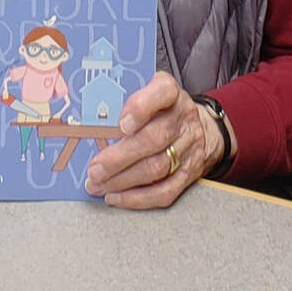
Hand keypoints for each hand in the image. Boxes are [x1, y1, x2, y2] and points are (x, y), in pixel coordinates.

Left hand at [83, 71, 221, 209]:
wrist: (203, 128)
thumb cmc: (162, 110)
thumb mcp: (148, 93)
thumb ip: (123, 99)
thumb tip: (88, 119)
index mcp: (171, 93)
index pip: (163, 92)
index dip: (141, 107)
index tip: (121, 123)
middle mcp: (183, 119)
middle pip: (154, 139)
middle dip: (119, 158)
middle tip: (94, 169)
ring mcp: (188, 148)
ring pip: (156, 168)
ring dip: (122, 180)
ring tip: (98, 184)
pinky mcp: (189, 173)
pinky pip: (165, 191)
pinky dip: (138, 198)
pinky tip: (116, 197)